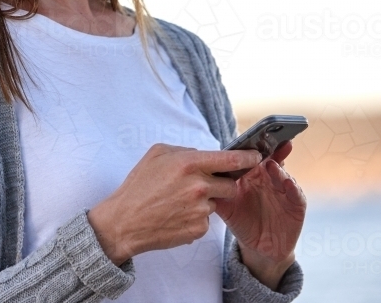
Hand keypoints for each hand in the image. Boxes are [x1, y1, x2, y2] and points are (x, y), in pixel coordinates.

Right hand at [87, 144, 261, 265]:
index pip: (230, 158)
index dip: (247, 158)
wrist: (125, 222)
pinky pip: (206, 220)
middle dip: (219, 184)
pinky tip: (176, 215)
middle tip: (199, 186)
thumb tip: (203, 154)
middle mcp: (198, 186)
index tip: (256, 157)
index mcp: (189, 164)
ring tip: (179, 202)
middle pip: (229, 184)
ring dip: (205, 202)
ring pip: (216, 203)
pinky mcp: (198, 229)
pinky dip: (195, 217)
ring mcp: (200, 209)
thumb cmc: (139, 186)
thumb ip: (184, 150)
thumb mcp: (156, 154)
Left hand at [213, 141, 306, 289]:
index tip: (249, 136)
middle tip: (269, 139)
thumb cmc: (243, 221)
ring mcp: (283, 190)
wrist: (261, 247)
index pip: (251, 158)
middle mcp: (269, 179)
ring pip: (283, 174)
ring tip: (272, 163)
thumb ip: (215, 193)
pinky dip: (293, 187)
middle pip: (271, 159)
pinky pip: (296, 194)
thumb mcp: (227, 207)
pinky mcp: (296, 205)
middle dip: (271, 149)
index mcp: (252, 176)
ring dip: (279, 167)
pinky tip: (288, 182)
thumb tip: (198, 182)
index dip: (250, 148)